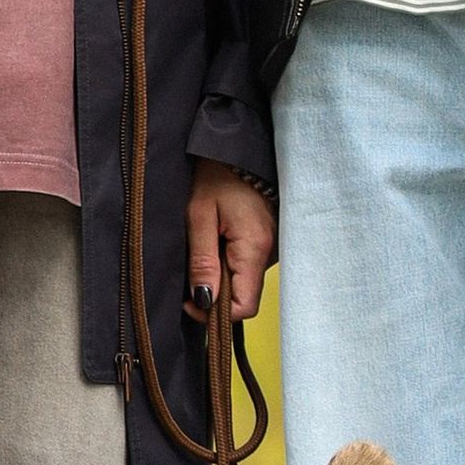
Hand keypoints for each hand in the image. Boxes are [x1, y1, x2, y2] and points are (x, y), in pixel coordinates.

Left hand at [186, 162, 275, 322]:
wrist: (239, 151)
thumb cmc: (218, 177)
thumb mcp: (199, 216)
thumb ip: (202, 261)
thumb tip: (203, 301)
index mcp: (254, 249)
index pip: (243, 308)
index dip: (215, 313)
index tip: (190, 300)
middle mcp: (271, 254)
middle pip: (244, 298)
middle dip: (216, 294)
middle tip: (194, 269)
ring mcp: (273, 249)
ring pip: (246, 283)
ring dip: (223, 277)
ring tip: (208, 246)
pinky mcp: (269, 243)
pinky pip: (250, 268)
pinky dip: (231, 264)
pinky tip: (220, 241)